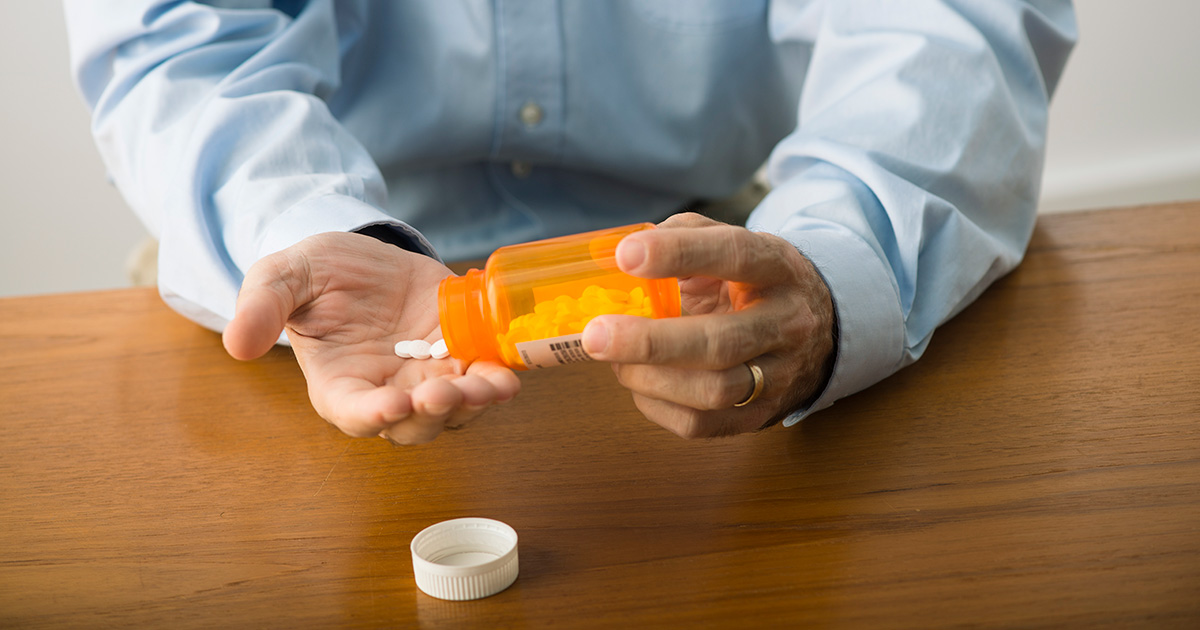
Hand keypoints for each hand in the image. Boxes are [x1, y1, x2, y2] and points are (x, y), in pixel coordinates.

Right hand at [222, 232, 520, 443]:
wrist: (366, 255)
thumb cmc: (317, 274)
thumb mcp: (283, 276)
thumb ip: (262, 306)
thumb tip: (237, 344)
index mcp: (339, 386)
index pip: (354, 415)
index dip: (372, 418)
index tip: (390, 406)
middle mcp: (388, 394)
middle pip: (413, 425)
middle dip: (431, 414)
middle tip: (443, 391)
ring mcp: (428, 378)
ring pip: (454, 411)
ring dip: (473, 403)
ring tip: (488, 386)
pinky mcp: (461, 356)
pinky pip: (483, 379)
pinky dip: (497, 380)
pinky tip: (509, 373)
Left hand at [580, 213, 834, 437]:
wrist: (819, 330)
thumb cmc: (752, 282)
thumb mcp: (732, 243)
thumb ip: (682, 236)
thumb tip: (618, 250)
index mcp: (777, 267)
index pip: (735, 255)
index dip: (679, 254)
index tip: (625, 256)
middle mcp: (787, 323)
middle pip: (720, 342)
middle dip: (650, 342)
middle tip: (596, 335)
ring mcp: (779, 376)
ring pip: (712, 391)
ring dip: (649, 379)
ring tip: (614, 359)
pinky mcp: (760, 416)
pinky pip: (701, 424)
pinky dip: (656, 406)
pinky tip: (639, 382)